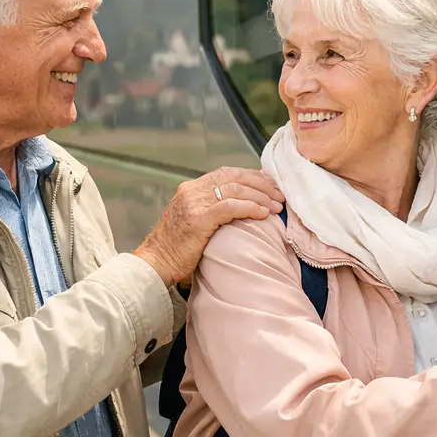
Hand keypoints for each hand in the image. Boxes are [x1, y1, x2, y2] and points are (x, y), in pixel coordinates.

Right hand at [133, 168, 284, 285]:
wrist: (156, 263)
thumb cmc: (177, 248)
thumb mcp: (193, 221)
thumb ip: (210, 209)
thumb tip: (240, 207)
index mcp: (191, 188)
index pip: (227, 173)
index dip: (252, 176)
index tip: (271, 185)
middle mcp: (191, 190)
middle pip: (234, 177)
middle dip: (261, 184)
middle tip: (280, 194)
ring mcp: (193, 203)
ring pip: (235, 189)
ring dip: (260, 196)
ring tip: (276, 206)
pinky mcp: (198, 218)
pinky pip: (230, 207)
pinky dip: (250, 207)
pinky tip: (263, 214)